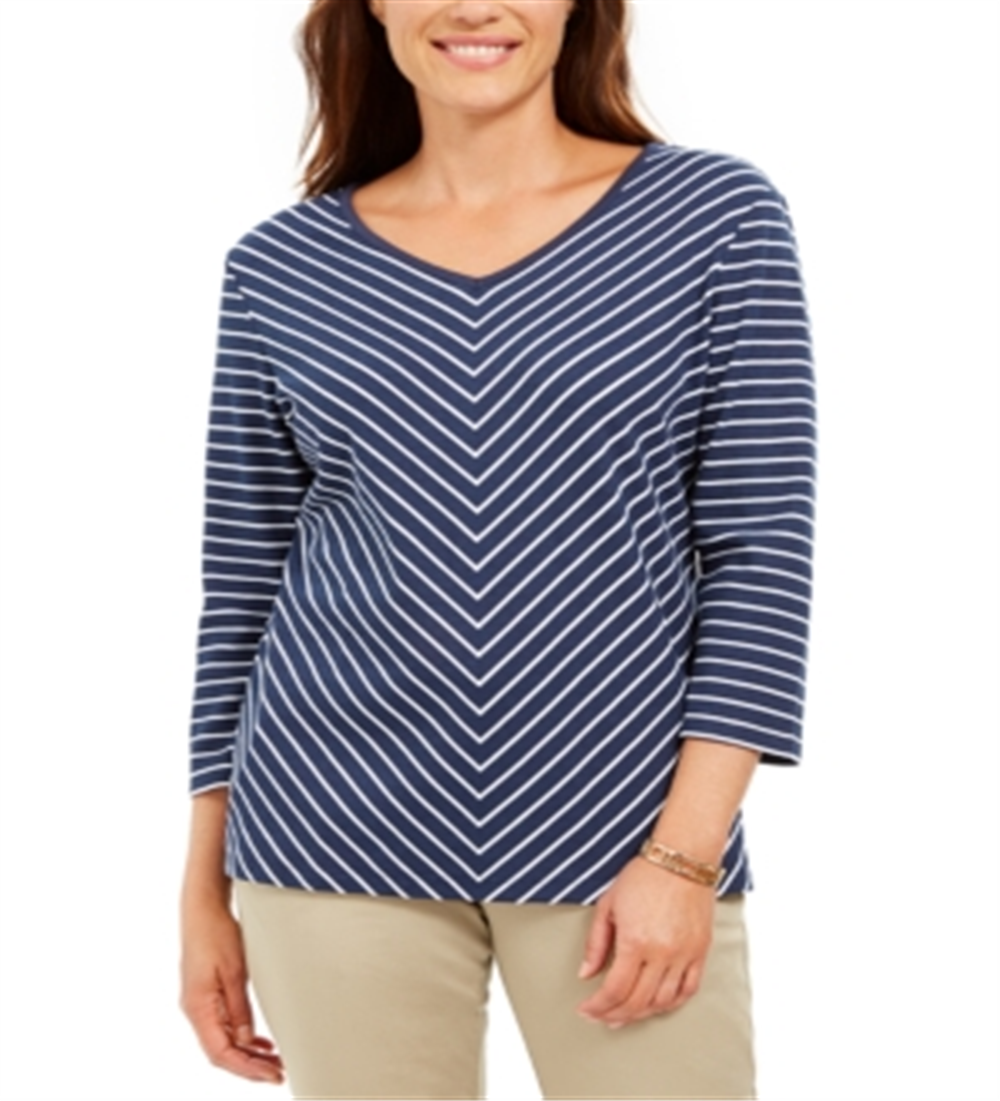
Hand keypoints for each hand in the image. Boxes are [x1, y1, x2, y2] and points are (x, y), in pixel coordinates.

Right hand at [180, 901, 283, 1084]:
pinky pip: (224, 1026)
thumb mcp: (235, 971)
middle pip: (221, 1052)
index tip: (271, 1074)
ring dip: (248, 1054)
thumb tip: (248, 1042)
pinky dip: (243, 1037)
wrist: (203, 909)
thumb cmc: (218, 934)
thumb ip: (240, 1009)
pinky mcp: (207, 996)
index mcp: (198, 1008)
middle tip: (280, 1073)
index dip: (246, 1068)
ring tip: (276, 1062)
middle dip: (250, 1066)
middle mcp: (195, 1011)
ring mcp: (200, 1004)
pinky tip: (262, 1043)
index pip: (220, 1053)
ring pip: (223, 1041)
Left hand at [576, 856, 714, 1028]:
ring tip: (625, 1013)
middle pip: (637, 1001)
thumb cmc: (643, 875)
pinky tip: (657, 1004)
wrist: (681, 858)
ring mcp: (684, 954)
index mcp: (635, 941)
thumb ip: (596, 942)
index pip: (615, 990)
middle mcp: (662, 953)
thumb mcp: (608, 904)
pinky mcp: (700, 951)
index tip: (587, 1009)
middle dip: (614, 1015)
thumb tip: (586, 973)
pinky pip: (688, 990)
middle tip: (602, 1017)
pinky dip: (671, 1003)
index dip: (598, 1006)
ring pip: (663, 1002)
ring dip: (641, 1013)